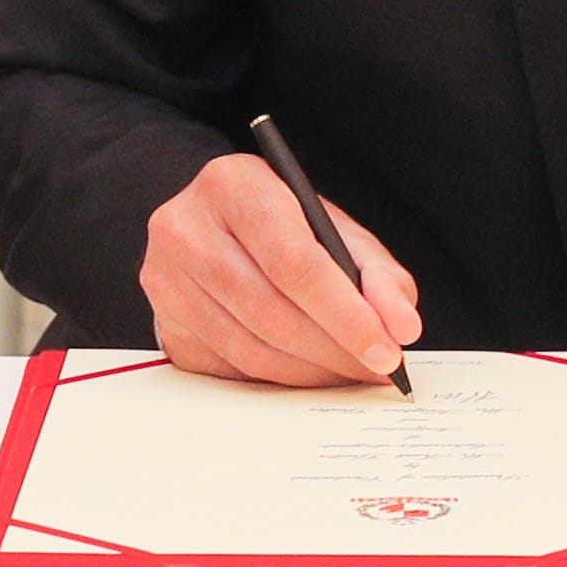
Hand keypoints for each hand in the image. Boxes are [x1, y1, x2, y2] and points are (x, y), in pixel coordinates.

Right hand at [143, 154, 423, 385]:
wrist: (212, 227)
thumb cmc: (280, 226)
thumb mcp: (334, 229)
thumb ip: (377, 274)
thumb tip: (401, 326)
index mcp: (232, 185)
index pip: (293, 260)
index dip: (345, 313)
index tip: (386, 349)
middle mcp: (184, 228)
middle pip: (271, 310)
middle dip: (334, 350)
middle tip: (377, 369)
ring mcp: (165, 280)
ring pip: (250, 349)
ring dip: (311, 373)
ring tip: (350, 373)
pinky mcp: (165, 325)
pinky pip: (231, 369)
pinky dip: (279, 380)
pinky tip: (309, 372)